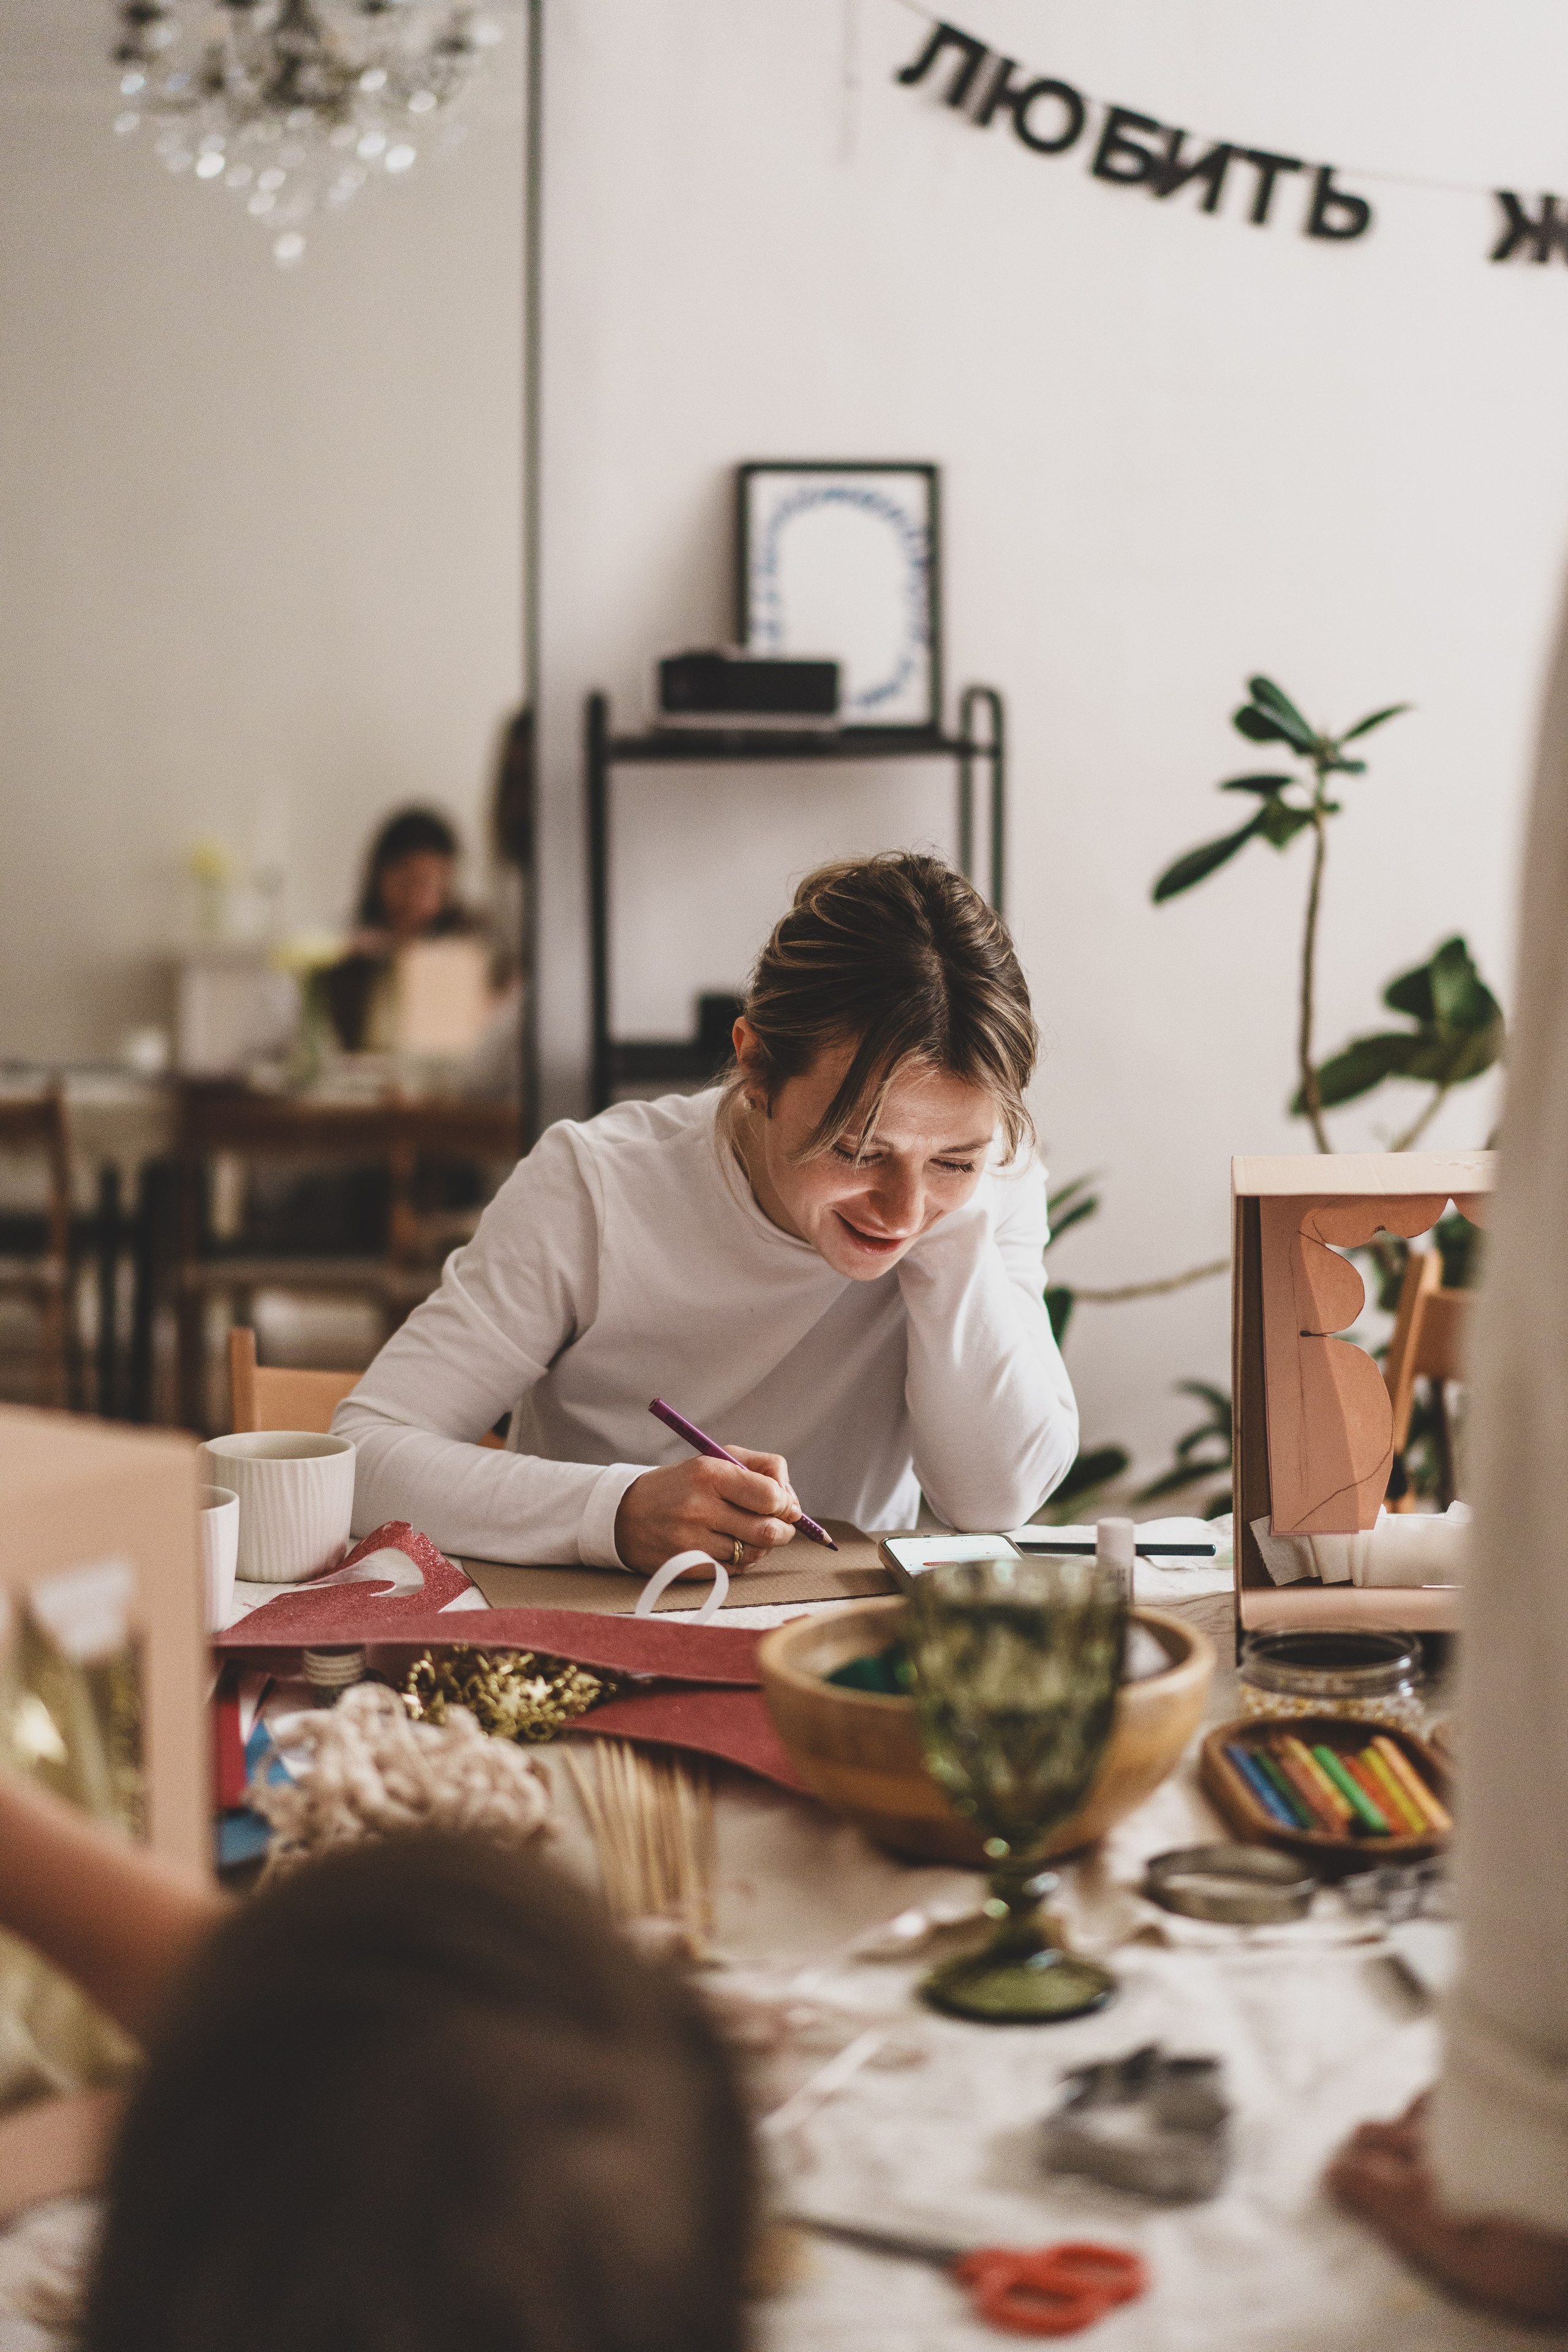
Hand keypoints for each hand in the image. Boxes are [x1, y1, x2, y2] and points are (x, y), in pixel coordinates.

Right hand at [614, 1447, 799, 1575]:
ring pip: (754, 1554)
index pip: (770, 1495)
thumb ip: (762, 1468)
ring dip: (760, 1546)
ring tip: (747, 1532)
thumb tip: (792, 1501)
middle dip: (783, 1530)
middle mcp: (698, 1507)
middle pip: (768, 1531)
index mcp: (708, 1473)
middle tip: (779, 1525)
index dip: (786, 1503)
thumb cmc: (682, 1484)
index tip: (784, 1504)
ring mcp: (691, 1541)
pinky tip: (726, 1546)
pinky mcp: (687, 1567)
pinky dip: (739, 1560)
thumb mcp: (716, 1459)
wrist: (624, 1514)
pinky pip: (734, 1570)